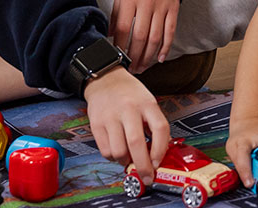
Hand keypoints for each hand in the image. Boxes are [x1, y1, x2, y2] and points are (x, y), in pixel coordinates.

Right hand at [84, 67, 169, 184]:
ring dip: (126, 162)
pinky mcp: (96, 124)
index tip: (158, 163)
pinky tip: (118, 152)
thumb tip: (160, 154)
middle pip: (136, 143)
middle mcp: (129, 109)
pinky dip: (113, 157)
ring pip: (118, 151)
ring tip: (129, 159)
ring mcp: (111, 117)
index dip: (161, 150)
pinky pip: (105, 150)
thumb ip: (155, 125)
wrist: (105, 80)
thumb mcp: (149, 103)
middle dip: (143, 166)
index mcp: (147, 104)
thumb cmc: (131, 95)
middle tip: (146, 177)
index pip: (160, 128)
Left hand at [111, 0, 179, 73]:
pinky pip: (170, 32)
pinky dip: (166, 48)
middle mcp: (147, 3)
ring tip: (142, 67)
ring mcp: (162, 7)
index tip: (117, 57)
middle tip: (130, 68)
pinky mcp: (173, 9)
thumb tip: (109, 36)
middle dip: (134, 56)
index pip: (123, 27)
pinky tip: (160, 58)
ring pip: (155, 37)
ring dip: (148, 56)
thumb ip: (115, 13)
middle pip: (140, 36)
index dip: (120, 45)